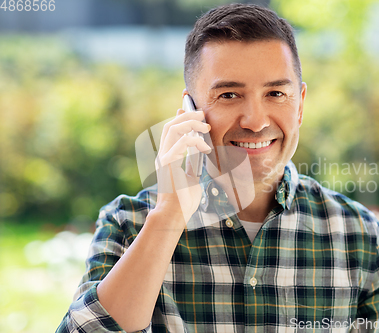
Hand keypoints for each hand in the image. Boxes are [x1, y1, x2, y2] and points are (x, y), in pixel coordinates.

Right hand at [154, 108, 210, 224]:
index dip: (179, 116)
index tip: (189, 107)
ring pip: (173, 129)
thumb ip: (192, 162)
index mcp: (168, 157)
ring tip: (206, 127)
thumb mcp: (191, 177)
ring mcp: (164, 158)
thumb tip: (201, 151)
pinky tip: (205, 147)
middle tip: (202, 114)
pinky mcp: (168, 163)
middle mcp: (163, 154)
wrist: (174, 215)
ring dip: (190, 124)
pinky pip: (181, 143)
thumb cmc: (183, 200)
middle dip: (186, 115)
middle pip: (171, 125)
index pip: (171, 130)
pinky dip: (195, 141)